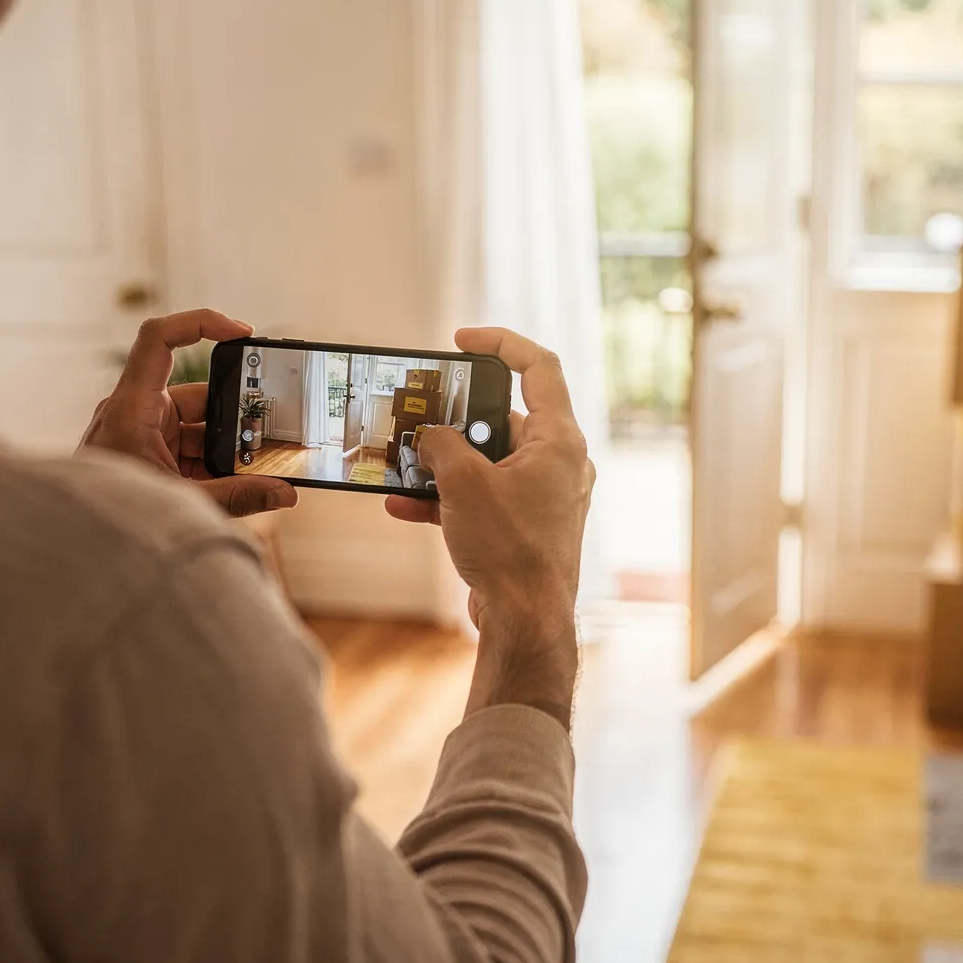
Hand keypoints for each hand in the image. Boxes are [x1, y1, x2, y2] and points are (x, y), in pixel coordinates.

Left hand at [79, 309, 296, 517]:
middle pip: (198, 395)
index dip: (201, 323)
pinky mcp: (146, 452)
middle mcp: (135, 411)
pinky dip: (210, 463)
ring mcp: (140, 432)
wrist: (75, 547)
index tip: (242, 333)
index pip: (159, 339)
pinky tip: (233, 484)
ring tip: (253, 472)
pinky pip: (188, 447)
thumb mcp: (183, 503)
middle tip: (267, 436)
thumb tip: (285, 494)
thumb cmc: (112, 520)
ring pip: (197, 426)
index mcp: (133, 408)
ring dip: (224, 449)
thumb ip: (238, 497)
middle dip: (235, 419)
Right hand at [386, 328, 594, 633]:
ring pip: (490, 462)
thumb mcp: (463, 482)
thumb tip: (429, 436)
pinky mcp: (526, 528)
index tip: (461, 340)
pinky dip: (449, 498)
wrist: (525, 621)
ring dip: (445, 463)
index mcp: (560, 440)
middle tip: (422, 412)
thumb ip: (441, 444)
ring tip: (404, 460)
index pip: (539, 367)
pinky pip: (485, 498)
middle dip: (457, 418)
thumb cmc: (509, 549)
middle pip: (506, 417)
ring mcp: (544, 498)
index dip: (501, 343)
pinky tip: (402, 504)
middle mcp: (560, 464)